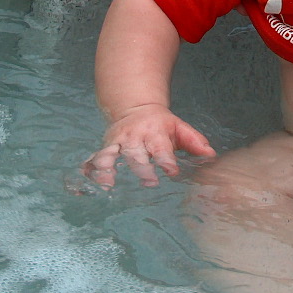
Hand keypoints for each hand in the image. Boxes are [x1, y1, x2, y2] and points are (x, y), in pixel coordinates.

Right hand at [81, 104, 215, 188]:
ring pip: (110, 154)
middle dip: (141, 168)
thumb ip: (195, 142)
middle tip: (148, 181)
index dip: (166, 159)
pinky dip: (88, 170)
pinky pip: (93, 159)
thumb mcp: (180, 128)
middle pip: (136, 154)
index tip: (171, 171)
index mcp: (154, 132)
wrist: (135, 108)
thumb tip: (211, 155)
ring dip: (108, 168)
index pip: (161, 148)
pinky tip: (81, 183)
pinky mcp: (104, 147)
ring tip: (107, 184)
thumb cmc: (161, 125)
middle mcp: (134, 137)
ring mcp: (116, 142)